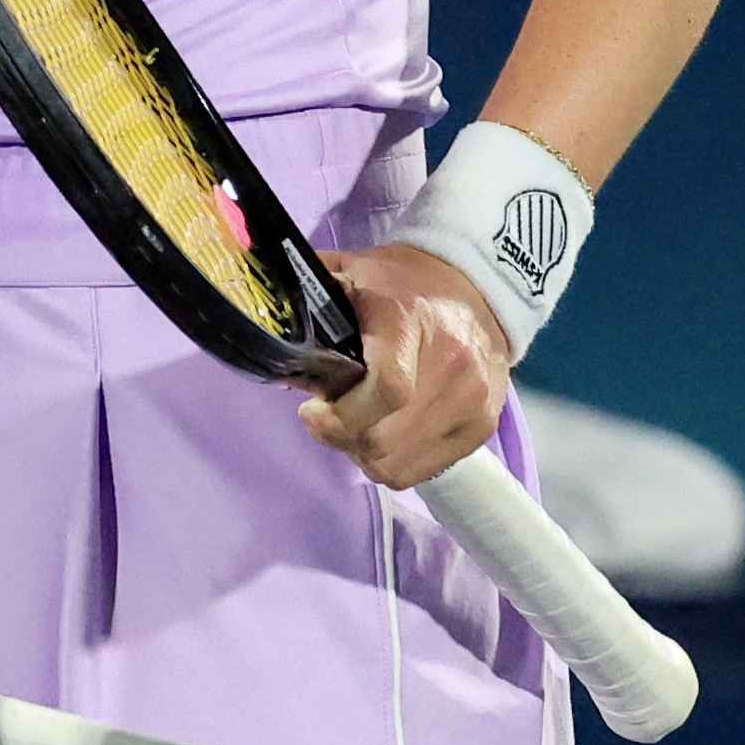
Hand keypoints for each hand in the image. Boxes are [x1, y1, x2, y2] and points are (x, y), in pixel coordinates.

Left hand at [297, 246, 513, 491]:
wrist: (478, 286)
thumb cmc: (400, 283)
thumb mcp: (348, 273)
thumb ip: (304, 299)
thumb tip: (261, 338)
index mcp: (411, 323)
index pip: (387, 389)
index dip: (340, 417)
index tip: (311, 410)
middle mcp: (453, 365)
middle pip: (385, 439)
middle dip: (341, 437)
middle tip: (327, 417)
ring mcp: (474, 400)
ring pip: (399, 465)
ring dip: (364, 454)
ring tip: (357, 425)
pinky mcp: (484, 426)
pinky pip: (423, 471)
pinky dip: (394, 462)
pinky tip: (385, 433)